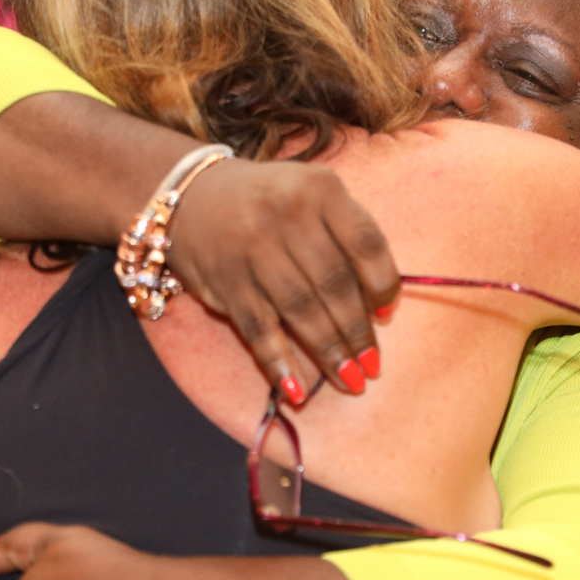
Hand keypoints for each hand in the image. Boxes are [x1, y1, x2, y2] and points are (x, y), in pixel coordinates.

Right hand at [167, 159, 399, 402]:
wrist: (192, 196)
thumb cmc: (272, 203)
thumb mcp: (313, 196)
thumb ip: (347, 238)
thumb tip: (381, 308)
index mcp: (319, 188)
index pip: (366, 243)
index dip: (383, 285)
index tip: (386, 314)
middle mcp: (286, 214)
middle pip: (334, 284)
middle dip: (357, 332)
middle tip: (372, 365)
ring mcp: (252, 249)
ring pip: (301, 310)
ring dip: (328, 352)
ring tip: (350, 381)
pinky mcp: (225, 281)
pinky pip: (258, 330)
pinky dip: (278, 363)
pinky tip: (297, 390)